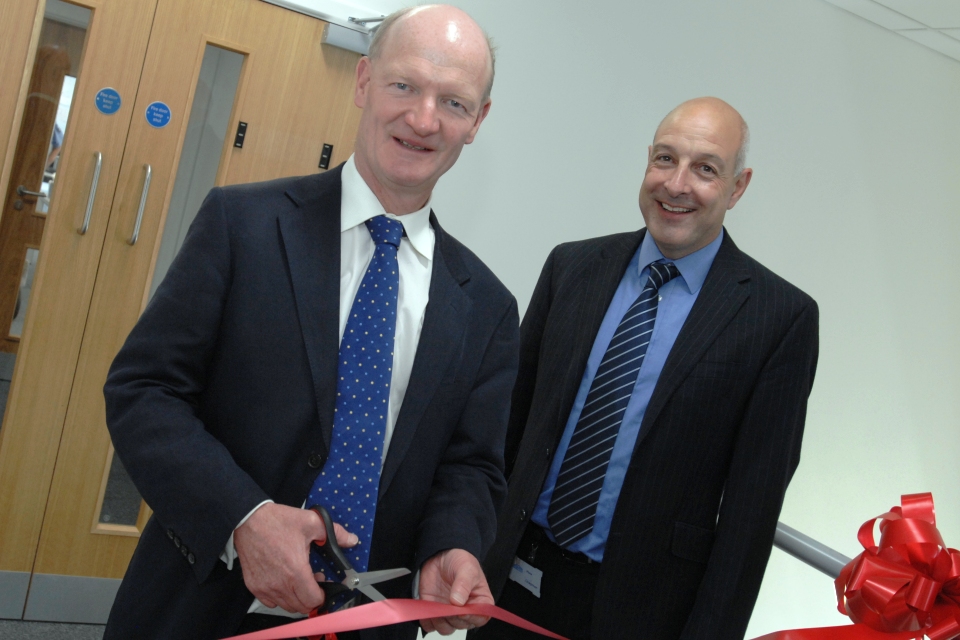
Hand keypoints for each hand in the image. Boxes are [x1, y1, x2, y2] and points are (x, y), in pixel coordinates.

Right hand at [234, 502, 357, 613]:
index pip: (313, 600)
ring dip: (296, 597)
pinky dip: (279, 597)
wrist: (248, 520)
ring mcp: (265, 587)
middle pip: (301, 607)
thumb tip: (351, 540)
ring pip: (286, 606)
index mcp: (296, 571)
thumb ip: (335, 533)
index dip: (323, 595)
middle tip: (313, 579)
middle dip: (311, 597)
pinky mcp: (254, 586)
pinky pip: (270, 602)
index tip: (323, 583)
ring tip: (298, 579)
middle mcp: (279, 584)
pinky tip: (283, 580)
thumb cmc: (277, 521)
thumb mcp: (311, 522)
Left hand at [418, 549, 492, 634]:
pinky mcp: (434, 613)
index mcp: (479, 601)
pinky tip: (427, 607)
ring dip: (440, 621)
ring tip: (436, 605)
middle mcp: (465, 611)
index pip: (480, 618)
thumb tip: (458, 602)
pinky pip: (430, 625)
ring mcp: (449, 613)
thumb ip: (463, 584)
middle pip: (462, 625)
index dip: (472, 617)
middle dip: (453, 617)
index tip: (461, 611)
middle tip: (447, 604)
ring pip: (446, 629)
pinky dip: (427, 620)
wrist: (439, 556)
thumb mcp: (466, 568)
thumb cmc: (459, 561)